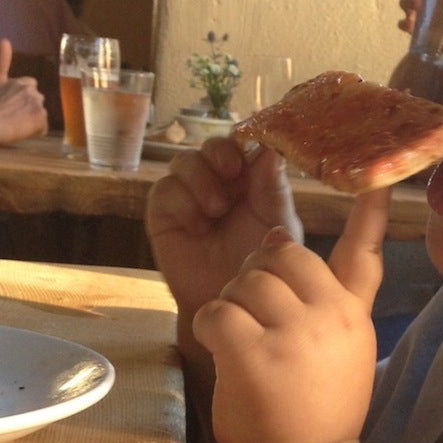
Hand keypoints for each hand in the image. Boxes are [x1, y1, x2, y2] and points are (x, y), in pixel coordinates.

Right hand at [0, 39, 47, 143]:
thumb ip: (2, 60)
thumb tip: (5, 39)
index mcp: (26, 82)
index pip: (30, 87)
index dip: (20, 95)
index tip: (10, 101)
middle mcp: (36, 92)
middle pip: (36, 101)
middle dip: (28, 106)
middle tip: (12, 114)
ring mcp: (40, 107)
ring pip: (39, 114)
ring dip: (31, 119)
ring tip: (16, 123)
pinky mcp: (42, 120)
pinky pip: (42, 128)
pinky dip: (35, 131)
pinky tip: (23, 131)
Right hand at [146, 138, 301, 325]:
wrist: (233, 304)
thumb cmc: (260, 262)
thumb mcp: (277, 222)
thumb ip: (274, 187)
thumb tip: (273, 148)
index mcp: (251, 177)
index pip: (245, 142)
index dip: (247, 138)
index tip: (255, 148)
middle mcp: (219, 180)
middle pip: (212, 145)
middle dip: (221, 152)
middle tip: (232, 172)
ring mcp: (189, 194)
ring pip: (185, 160)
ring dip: (201, 178)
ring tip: (217, 208)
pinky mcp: (164, 213)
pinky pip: (165, 190)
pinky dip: (182, 201)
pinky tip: (198, 225)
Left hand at [193, 187, 389, 442]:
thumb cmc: (316, 406)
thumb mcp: (343, 347)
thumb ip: (321, 293)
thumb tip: (279, 236)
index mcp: (351, 313)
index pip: (365, 254)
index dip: (371, 214)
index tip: (378, 180)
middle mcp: (329, 317)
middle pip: (280, 255)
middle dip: (254, 273)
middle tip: (252, 308)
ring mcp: (294, 336)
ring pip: (244, 280)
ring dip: (229, 303)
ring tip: (238, 337)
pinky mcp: (256, 357)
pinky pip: (217, 311)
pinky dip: (207, 325)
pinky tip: (219, 346)